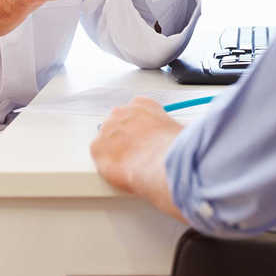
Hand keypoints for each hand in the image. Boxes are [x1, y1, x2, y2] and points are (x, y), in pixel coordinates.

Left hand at [91, 96, 184, 220]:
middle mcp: (122, 112)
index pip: (135, 110)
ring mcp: (107, 129)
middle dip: (124, 137)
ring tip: (128, 164)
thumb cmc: (172, 147)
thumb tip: (177, 138)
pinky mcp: (97, 147)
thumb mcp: (178, 129)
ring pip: (106, 139)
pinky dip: (106, 163)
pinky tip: (118, 171)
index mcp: (142, 104)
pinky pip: (98, 155)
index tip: (144, 138)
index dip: (139, 127)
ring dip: (114, 150)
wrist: (160, 162)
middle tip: (136, 153)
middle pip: (117, 123)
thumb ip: (169, 129)